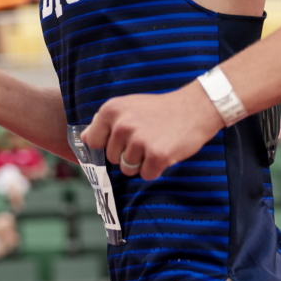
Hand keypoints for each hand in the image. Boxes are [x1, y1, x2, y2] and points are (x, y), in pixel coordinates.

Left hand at [80, 81, 222, 180]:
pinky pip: (147, 174)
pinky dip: (156, 169)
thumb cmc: (161, 109)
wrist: (196, 107)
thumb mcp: (129, 105)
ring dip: (142, 162)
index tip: (122, 140)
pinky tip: (165, 152)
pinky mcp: (157, 155)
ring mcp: (139, 141)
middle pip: (112, 158)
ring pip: (128, 169)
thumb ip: (106, 122)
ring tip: (157, 143)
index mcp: (111, 110)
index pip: (92, 141)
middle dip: (128, 154)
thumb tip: (84, 138)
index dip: (107, 144)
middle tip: (147, 138)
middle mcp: (122, 125)